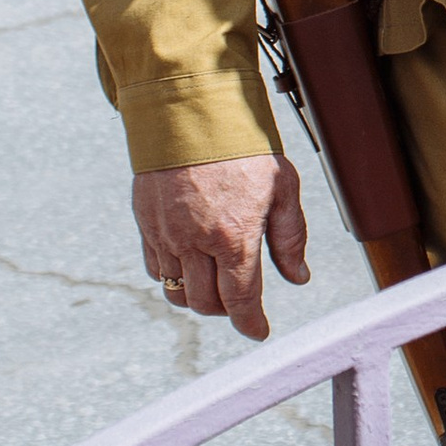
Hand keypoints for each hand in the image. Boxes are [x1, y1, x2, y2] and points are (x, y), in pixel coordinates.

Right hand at [131, 153, 309, 341]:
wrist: (192, 115)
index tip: (258, 331)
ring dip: (197, 297)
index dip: (250, 323)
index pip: (240, 300)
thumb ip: (290, 237)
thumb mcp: (282, 187)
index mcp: (234, 237)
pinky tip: (189, 262)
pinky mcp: (146, 225)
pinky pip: (156, 270)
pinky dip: (172, 276)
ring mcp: (167, 236)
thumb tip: (298, 277)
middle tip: (239, 300)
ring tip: (213, 283)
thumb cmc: (243, 149)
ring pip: (177, 292)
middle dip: (226, 310)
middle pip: (206, 303)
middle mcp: (196, 243)